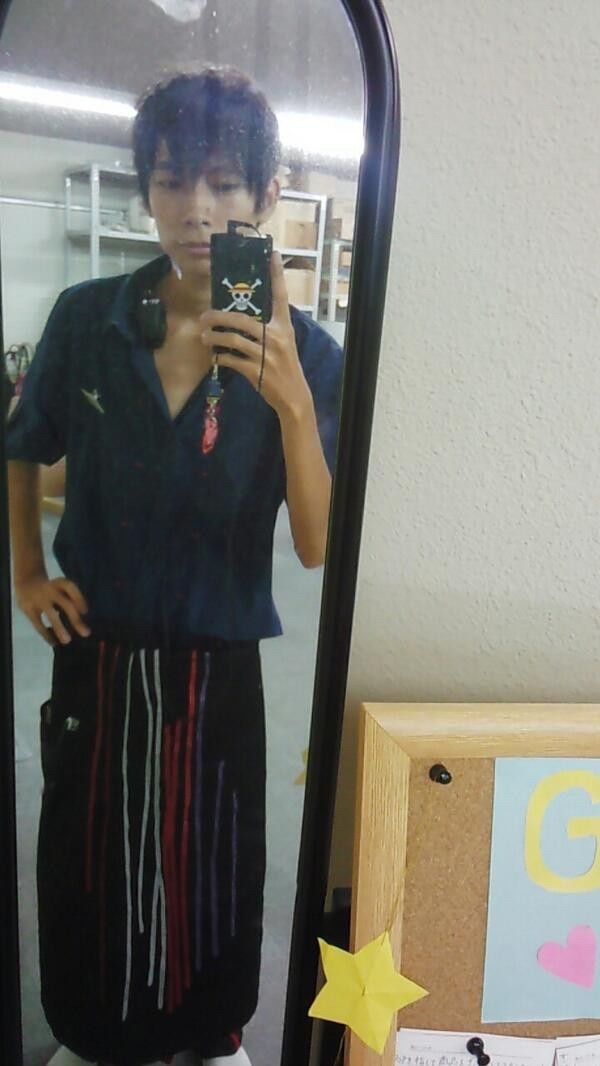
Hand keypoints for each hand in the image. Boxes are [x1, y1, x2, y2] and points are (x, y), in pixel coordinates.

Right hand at [15, 575, 90, 645]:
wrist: (26, 582)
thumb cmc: (51, 589)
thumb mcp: (60, 588)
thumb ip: (70, 599)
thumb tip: (81, 622)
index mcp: (60, 583)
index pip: (70, 588)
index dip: (79, 598)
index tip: (85, 612)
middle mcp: (50, 589)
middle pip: (65, 604)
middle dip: (75, 619)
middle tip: (86, 633)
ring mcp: (38, 599)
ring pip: (51, 615)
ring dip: (60, 628)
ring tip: (67, 641)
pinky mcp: (28, 608)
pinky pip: (38, 623)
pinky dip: (45, 634)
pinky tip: (53, 642)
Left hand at [199, 252, 311, 419]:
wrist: (293, 396)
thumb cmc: (286, 366)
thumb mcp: (285, 343)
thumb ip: (270, 328)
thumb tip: (245, 315)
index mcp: (284, 327)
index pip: (281, 296)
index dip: (277, 275)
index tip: (273, 253)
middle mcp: (276, 338)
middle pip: (242, 319)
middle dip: (218, 317)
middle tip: (204, 316)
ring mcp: (265, 355)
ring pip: (233, 339)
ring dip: (214, 337)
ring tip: (204, 336)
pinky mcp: (255, 371)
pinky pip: (231, 360)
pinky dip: (219, 357)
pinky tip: (214, 356)